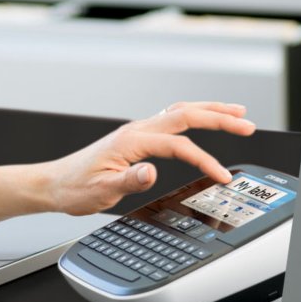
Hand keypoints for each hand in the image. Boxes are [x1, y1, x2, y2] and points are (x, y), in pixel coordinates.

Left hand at [22, 103, 255, 215]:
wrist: (53, 184)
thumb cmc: (74, 188)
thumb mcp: (101, 191)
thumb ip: (129, 180)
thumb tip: (152, 171)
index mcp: (130, 141)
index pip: (178, 145)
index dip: (204, 158)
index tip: (221, 174)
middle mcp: (135, 130)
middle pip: (185, 114)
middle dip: (218, 116)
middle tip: (246, 122)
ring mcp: (136, 131)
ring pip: (178, 112)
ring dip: (208, 110)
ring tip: (236, 112)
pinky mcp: (135, 137)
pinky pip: (170, 119)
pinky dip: (192, 116)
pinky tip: (202, 119)